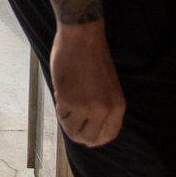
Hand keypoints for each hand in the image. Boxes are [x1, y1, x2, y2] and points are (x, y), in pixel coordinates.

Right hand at [50, 21, 124, 147]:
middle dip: (77, 133)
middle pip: (88, 138)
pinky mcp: (67, 99)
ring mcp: (85, 107)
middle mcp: (103, 111)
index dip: (95, 139)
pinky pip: (60, 114)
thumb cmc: (93, 57)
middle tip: (69, 121)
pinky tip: (61, 91)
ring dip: (65, 117)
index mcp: (117, 107)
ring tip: (65, 101)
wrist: (82, 37)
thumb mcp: (109, 87)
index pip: (108, 136)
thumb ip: (104, 107)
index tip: (86, 136)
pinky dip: (58, 106)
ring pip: (71, 128)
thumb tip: (89, 126)